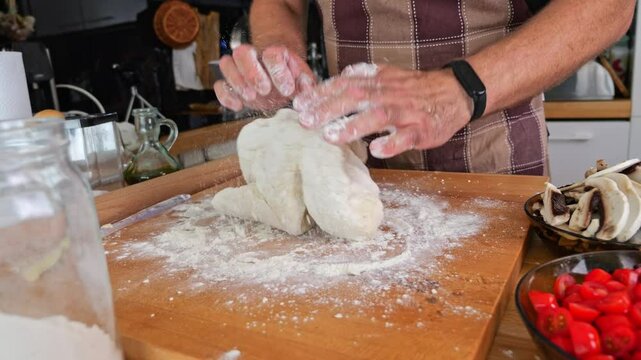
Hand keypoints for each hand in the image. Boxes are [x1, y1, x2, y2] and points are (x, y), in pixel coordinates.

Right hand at [213, 44, 315, 110]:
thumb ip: (306, 84)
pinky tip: (238, 105)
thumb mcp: (303, 81)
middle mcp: (254, 58)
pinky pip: (219, 85)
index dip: (278, 71)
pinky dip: (225, 96)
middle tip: (264, 90)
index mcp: (274, 54)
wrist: (279, 82)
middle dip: (252, 73)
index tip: (287, 89)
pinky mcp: (231, 86)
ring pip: (226, 64)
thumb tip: (306, 88)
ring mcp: (239, 70)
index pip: (271, 54)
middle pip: (242, 53)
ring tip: (251, 97)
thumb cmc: (290, 80)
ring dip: (237, 82)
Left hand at [292, 63, 472, 158]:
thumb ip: (362, 80)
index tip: (300, 103)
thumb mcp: (387, 77)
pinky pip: (406, 137)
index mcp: (378, 81)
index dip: (321, 93)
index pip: (345, 84)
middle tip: (306, 121)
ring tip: (330, 137)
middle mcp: (389, 93)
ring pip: (378, 116)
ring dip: (353, 126)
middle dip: (328, 109)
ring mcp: (406, 112)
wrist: (455, 93)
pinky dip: (391, 143)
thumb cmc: (415, 90)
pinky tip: (376, 151)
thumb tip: (335, 81)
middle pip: (355, 97)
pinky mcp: (421, 129)